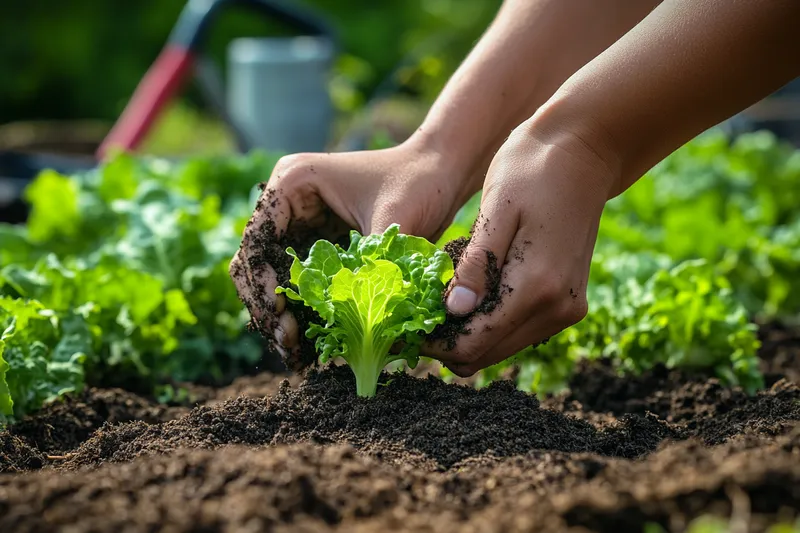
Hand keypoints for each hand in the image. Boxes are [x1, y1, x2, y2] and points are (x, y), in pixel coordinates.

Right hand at [229, 139, 474, 368]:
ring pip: (273, 278)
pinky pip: (300, 284)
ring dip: (281, 315)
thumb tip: (352, 315)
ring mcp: (301, 225)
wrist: (444, 171)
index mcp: (294, 182)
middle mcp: (288, 203)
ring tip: (297, 355)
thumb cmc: (420, 180)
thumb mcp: (394, 220)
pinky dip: (302, 312)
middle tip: (288, 347)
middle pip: (255, 262)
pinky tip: (313, 342)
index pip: (258, 239)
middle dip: (267, 306)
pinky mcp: (318, 245)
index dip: (261, 283)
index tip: (279, 320)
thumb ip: (370, 263)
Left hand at [422, 120, 620, 375]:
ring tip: (436, 300)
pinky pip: (517, 329)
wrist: (585, 149)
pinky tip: (468, 292)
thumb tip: (454, 312)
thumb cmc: (532, 168)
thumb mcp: (496, 210)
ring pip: (500, 346)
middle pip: (485, 354)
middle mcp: (558, 307)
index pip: (473, 343)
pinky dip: (488, 320)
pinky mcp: (567, 301)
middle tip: (413, 315)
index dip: (432, 343)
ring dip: (466, 332)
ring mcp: (566, 308)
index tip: (402, 327)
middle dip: (445, 342)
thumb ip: (476, 265)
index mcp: (538, 286)